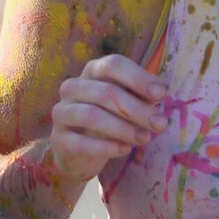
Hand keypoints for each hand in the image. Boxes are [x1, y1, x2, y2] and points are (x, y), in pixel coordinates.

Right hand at [47, 54, 167, 183]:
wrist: (77, 153)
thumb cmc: (108, 120)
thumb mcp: (125, 105)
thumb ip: (139, 97)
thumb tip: (159, 94)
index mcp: (92, 72)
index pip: (112, 65)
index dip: (137, 77)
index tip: (161, 93)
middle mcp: (73, 87)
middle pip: (106, 92)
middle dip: (137, 109)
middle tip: (160, 124)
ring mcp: (62, 112)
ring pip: (92, 116)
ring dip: (123, 128)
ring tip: (145, 138)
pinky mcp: (58, 138)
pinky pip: (81, 143)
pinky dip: (106, 147)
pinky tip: (125, 150)